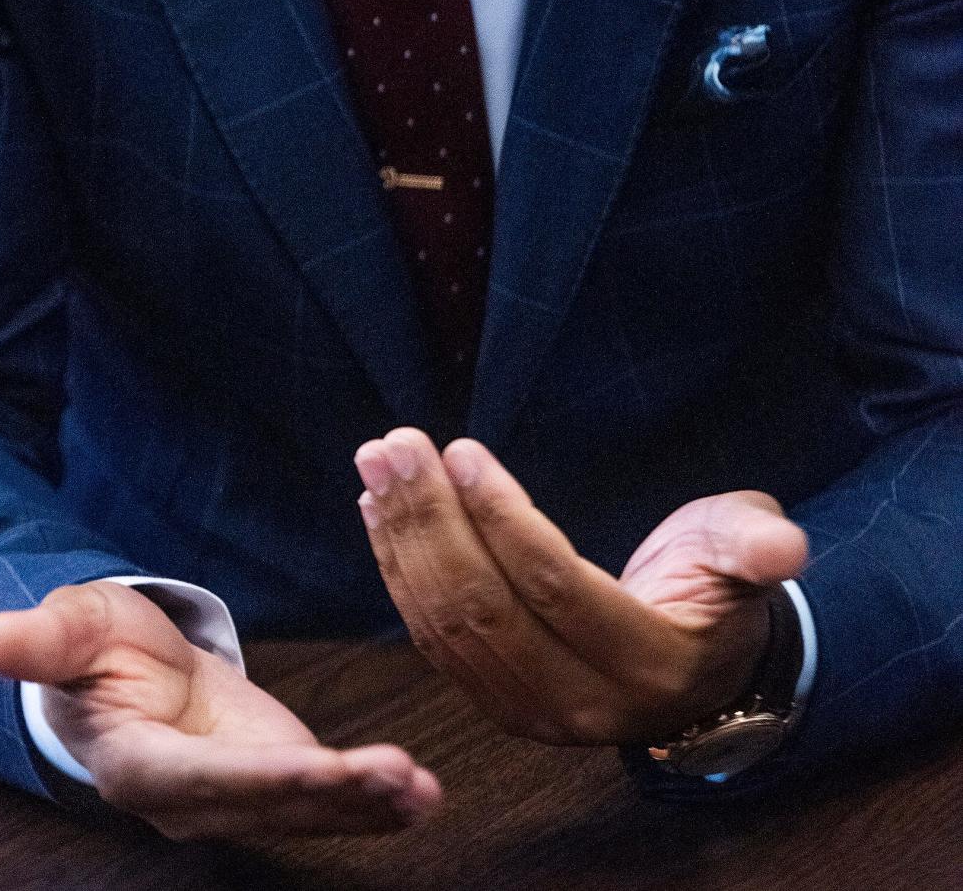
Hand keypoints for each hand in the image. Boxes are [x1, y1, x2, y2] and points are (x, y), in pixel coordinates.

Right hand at [0, 581, 440, 839]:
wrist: (126, 668)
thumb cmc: (91, 646)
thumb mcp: (69, 628)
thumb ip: (41, 642)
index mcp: (140, 764)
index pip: (199, 780)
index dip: (255, 781)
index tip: (311, 769)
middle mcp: (195, 798)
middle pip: (268, 805)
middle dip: (334, 796)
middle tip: (398, 779)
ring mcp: (240, 796)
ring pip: (307, 812)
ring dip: (367, 805)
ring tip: (424, 791)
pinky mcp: (277, 779)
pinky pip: (328, 798)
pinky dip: (377, 801)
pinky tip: (423, 796)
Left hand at [353, 429, 808, 745]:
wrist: (700, 665)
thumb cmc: (721, 589)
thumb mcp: (746, 556)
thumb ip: (754, 548)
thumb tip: (783, 545)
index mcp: (648, 665)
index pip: (556, 588)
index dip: (504, 520)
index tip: (461, 452)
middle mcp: (583, 704)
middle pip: (488, 610)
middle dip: (430, 522)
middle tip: (394, 447)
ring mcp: (534, 712)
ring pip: (451, 628)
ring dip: (403, 542)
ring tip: (377, 465)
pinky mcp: (498, 702)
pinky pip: (437, 642)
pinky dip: (401, 575)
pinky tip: (379, 514)